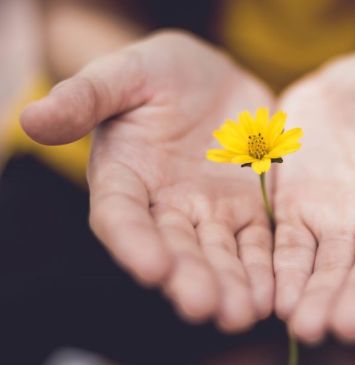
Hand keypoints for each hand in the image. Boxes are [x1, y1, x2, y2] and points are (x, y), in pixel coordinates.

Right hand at [21, 31, 274, 330]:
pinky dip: (264, 268)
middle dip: (190, 278)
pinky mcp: (248, 209)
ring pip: (219, 254)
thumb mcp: (125, 74)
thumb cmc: (159, 73)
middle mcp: (165, 206)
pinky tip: (274, 293)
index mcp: (125, 178)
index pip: (122, 216)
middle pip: (175, 248)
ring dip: (231, 284)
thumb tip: (32, 119)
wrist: (211, 78)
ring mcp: (209, 211)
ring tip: (243, 312)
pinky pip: (257, 242)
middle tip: (205, 306)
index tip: (152, 268)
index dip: (134, 243)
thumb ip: (86, 97)